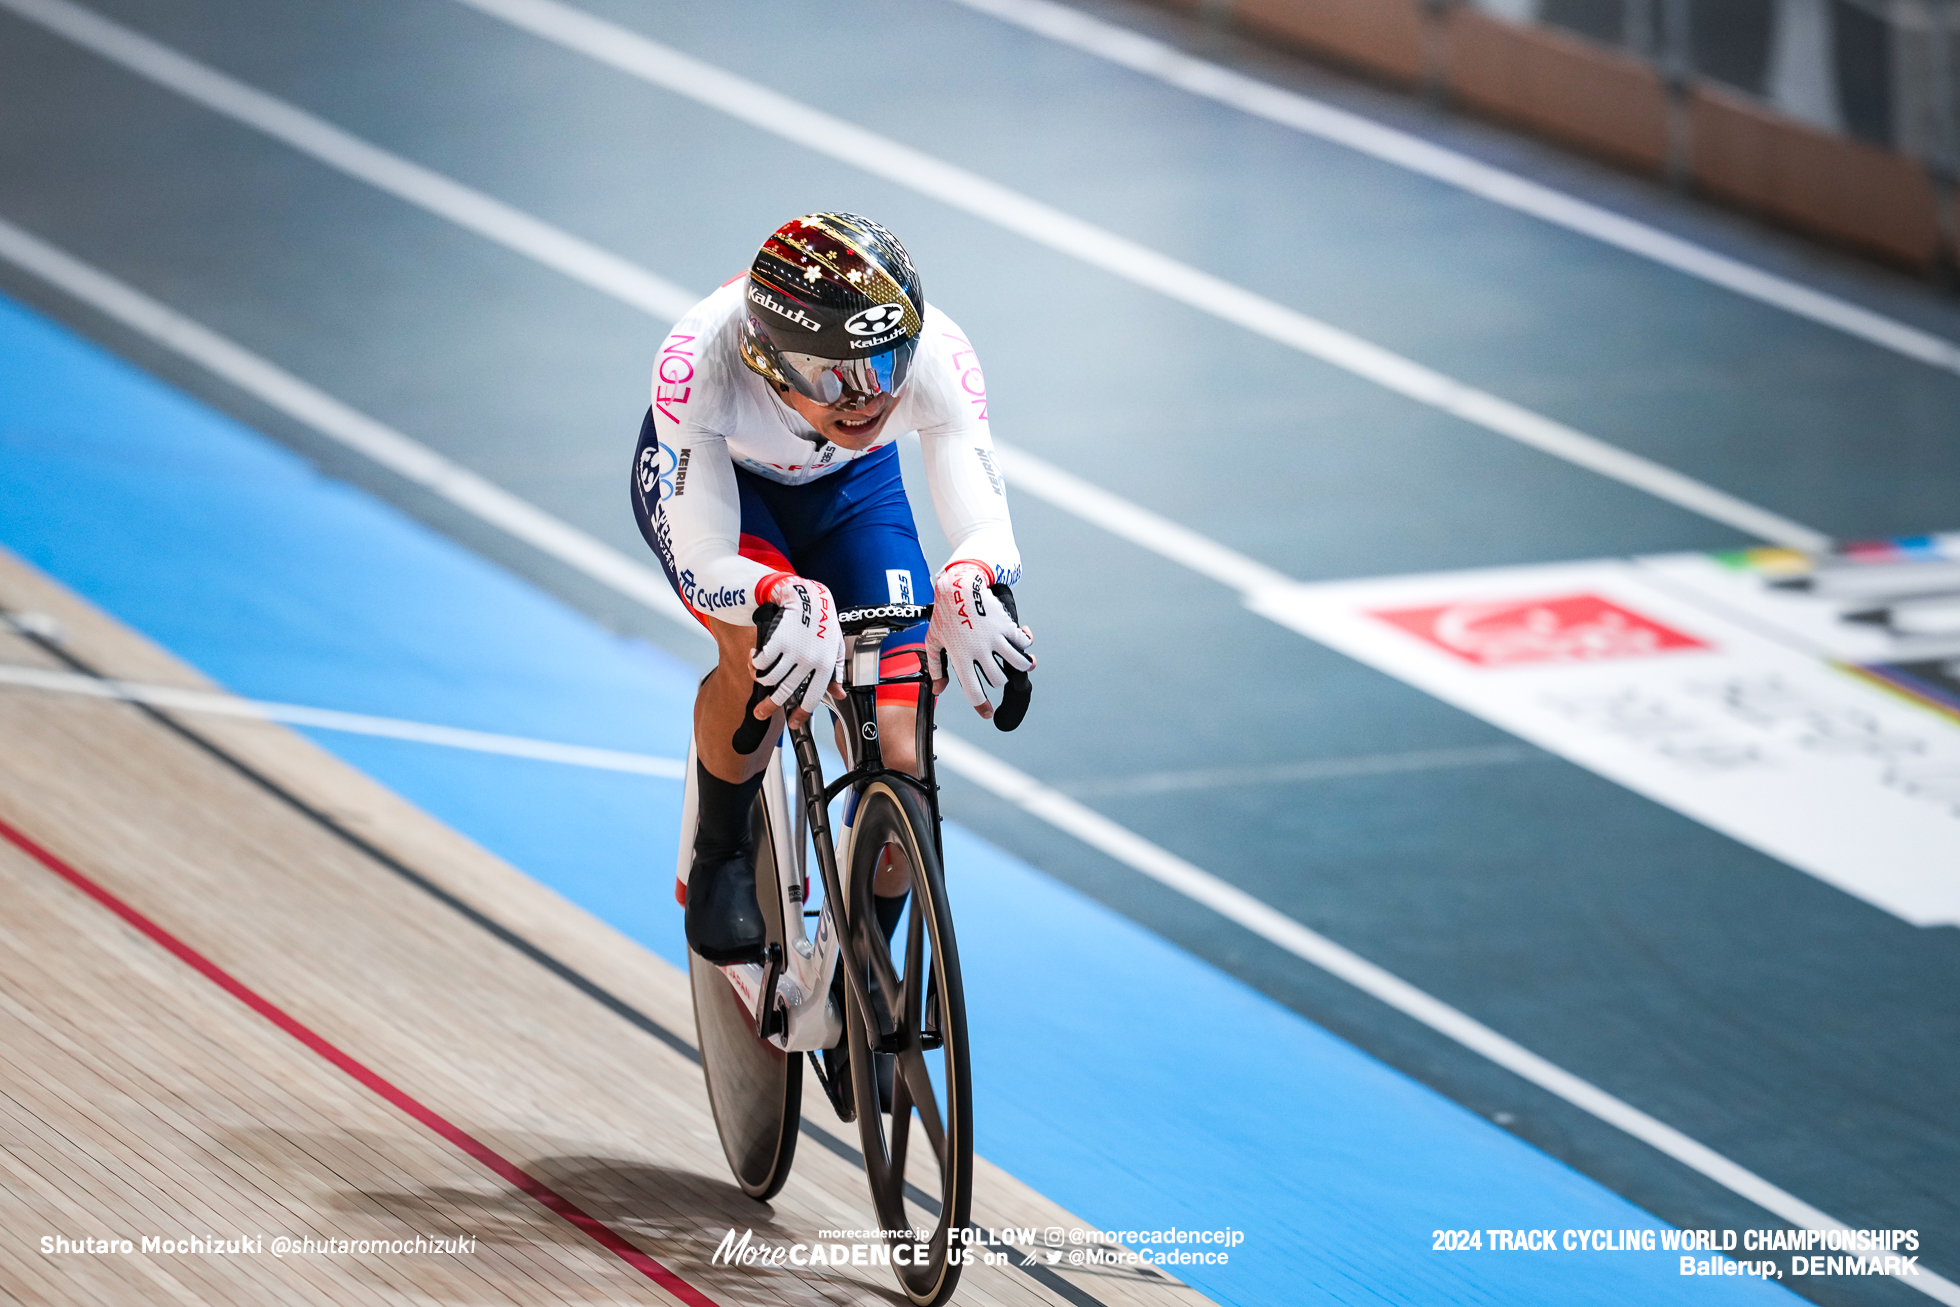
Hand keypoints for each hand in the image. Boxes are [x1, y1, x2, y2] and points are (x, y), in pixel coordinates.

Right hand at [751, 573, 843, 724]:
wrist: (809, 596)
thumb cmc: (824, 621)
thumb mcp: (836, 648)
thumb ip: (837, 673)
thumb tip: (839, 694)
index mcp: (826, 666)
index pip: (812, 699)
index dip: (800, 715)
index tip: (793, 723)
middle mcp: (809, 662)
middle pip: (784, 693)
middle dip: (769, 708)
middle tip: (760, 713)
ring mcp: (793, 651)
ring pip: (769, 678)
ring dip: (760, 680)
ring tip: (758, 677)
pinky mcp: (778, 641)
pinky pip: (761, 661)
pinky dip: (754, 662)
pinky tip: (755, 657)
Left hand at [926, 562, 1033, 718]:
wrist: (959, 586)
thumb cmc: (944, 614)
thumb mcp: (933, 641)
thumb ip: (936, 668)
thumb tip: (938, 690)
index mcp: (961, 658)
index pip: (973, 691)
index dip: (981, 706)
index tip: (987, 713)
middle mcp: (979, 651)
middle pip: (998, 680)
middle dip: (999, 680)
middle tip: (996, 673)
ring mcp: (995, 639)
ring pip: (1017, 665)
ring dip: (1020, 666)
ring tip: (1018, 663)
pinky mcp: (1006, 626)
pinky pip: (1023, 644)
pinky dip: (1024, 645)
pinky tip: (1019, 642)